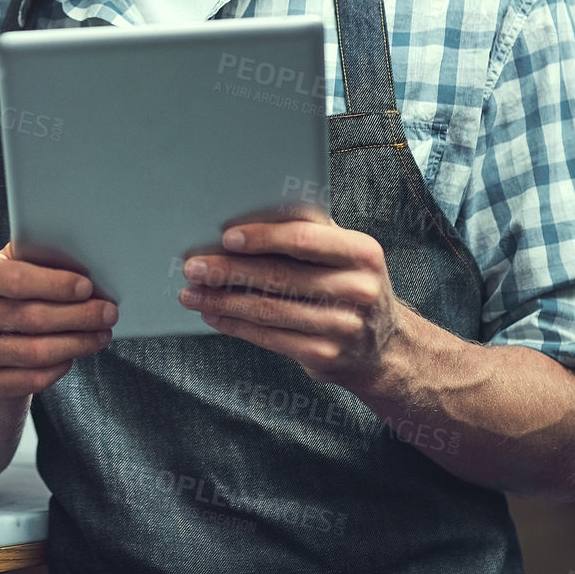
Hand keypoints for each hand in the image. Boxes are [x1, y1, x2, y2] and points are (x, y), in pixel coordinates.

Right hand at [0, 243, 117, 404]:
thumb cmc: (11, 296)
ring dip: (77, 343)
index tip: (87, 287)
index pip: (16, 279)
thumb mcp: (18, 268)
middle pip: (32, 317)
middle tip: (108, 313)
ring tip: (100, 334)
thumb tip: (87, 266)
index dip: (55, 284)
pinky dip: (61, 367)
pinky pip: (33, 378)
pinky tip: (74, 354)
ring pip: (36, 352)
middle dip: (78, 315)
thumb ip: (41, 261)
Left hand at [176, 218, 405, 387]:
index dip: (263, 237)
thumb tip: (242, 217)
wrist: (383, 348)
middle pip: (279, 276)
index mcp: (362, 252)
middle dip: (228, 270)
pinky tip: (213, 314)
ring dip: (222, 301)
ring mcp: (343, 326)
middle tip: (193, 266)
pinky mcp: (326, 355)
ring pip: (268, 310)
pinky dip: (234, 325)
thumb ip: (307, 232)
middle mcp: (358, 289)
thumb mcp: (342, 254)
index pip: (305, 238)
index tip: (227, 237)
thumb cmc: (347, 285)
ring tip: (191, 292)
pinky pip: (269, 338)